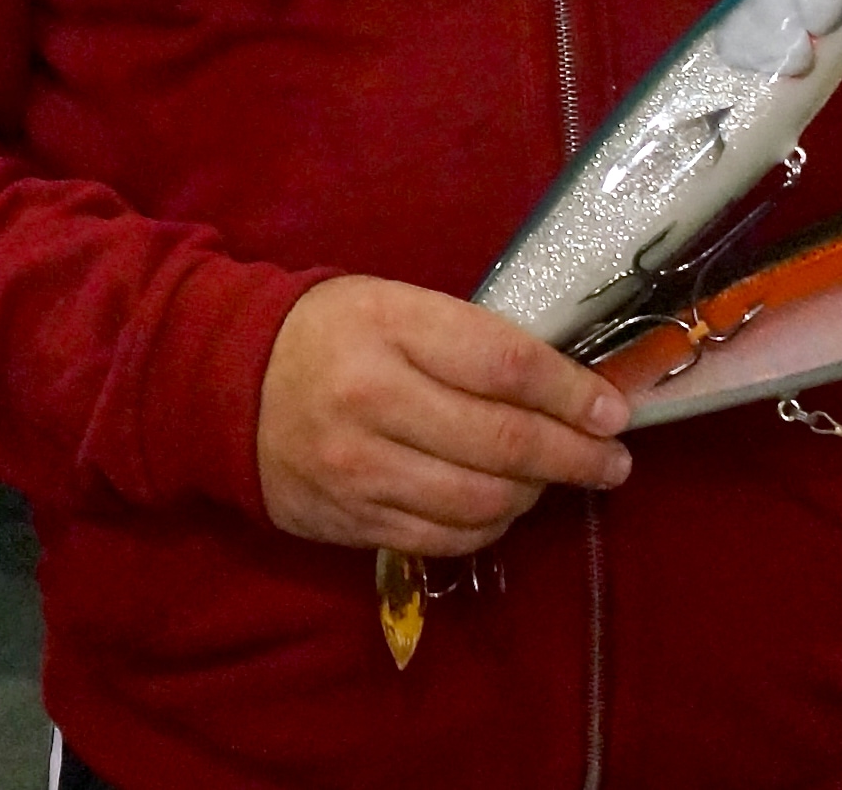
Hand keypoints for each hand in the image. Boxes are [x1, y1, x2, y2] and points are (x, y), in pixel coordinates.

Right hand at [255, 275, 631, 557]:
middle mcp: (373, 402)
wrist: (226, 385)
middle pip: (501, 443)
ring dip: (535, 496)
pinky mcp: (347, 520)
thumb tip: (568, 388)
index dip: (572, 394)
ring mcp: (358, 469)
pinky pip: (441, 537)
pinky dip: (488, 527)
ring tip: (559, 480)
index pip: (506, 366)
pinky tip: (505, 506)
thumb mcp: (399, 305)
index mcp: (393, 329)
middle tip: (613, 461)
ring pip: (478, 501)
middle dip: (574, 457)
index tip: (615, 412)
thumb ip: (474, 341)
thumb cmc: (333, 331)